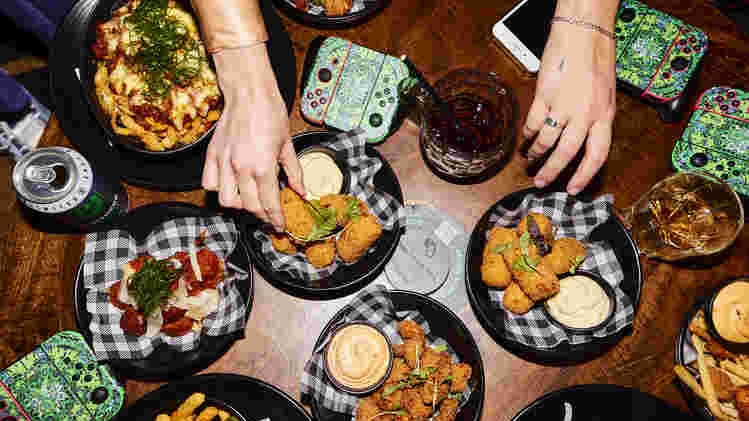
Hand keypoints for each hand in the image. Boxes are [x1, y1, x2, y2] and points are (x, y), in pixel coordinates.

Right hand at [202, 44, 303, 230]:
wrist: (249, 92)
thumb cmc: (270, 114)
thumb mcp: (288, 145)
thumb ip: (294, 172)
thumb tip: (302, 191)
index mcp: (263, 167)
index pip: (269, 203)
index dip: (276, 219)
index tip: (280, 226)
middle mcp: (241, 168)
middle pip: (248, 206)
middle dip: (261, 215)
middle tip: (269, 215)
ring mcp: (224, 162)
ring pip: (226, 199)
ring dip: (239, 205)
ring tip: (250, 200)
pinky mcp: (212, 154)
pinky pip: (209, 183)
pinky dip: (219, 189)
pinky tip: (231, 185)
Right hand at [522, 15, 616, 194]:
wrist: (583, 34)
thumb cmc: (596, 59)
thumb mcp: (605, 94)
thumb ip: (595, 118)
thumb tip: (584, 140)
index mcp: (605, 115)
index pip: (597, 155)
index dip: (584, 176)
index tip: (573, 189)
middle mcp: (585, 114)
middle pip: (567, 153)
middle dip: (552, 172)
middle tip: (540, 182)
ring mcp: (564, 105)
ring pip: (546, 140)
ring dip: (536, 153)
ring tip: (530, 160)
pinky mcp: (545, 95)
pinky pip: (533, 122)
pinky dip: (528, 133)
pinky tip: (526, 138)